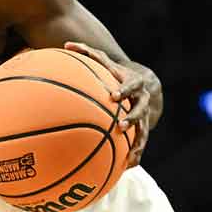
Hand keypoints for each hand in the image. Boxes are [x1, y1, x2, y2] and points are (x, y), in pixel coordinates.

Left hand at [64, 41, 160, 166]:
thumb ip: (87, 52)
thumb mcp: (105, 61)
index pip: (131, 85)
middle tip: (121, 126)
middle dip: (133, 117)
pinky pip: (141, 143)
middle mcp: (142, 100)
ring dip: (138, 143)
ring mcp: (145, 115)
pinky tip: (127, 168)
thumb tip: (65, 43)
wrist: (144, 83)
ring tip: (130, 157)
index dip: (123, 90)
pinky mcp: (144, 128)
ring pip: (145, 130)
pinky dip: (136, 155)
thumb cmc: (117, 72)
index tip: (113, 96)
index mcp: (133, 83)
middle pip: (142, 108)